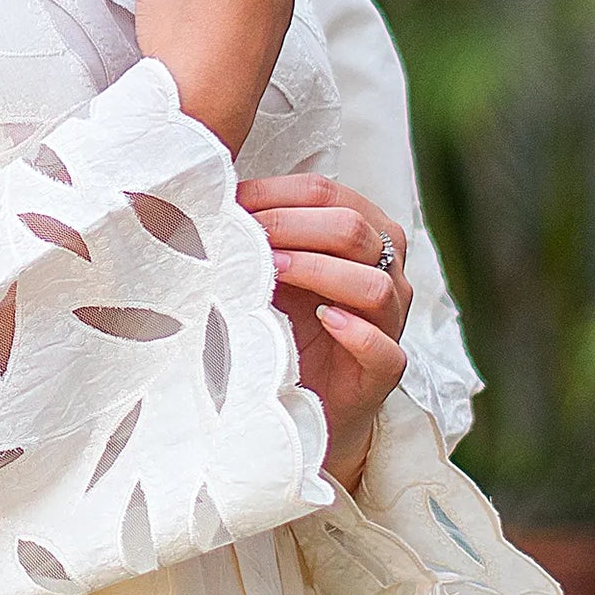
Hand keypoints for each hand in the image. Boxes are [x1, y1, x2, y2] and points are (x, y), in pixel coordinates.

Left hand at [237, 176, 410, 493]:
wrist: (297, 400)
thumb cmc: (282, 325)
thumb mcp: (266, 272)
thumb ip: (254, 236)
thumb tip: (204, 200)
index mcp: (360, 235)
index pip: (327, 194)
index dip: (276, 194)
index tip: (230, 204)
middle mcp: (385, 272)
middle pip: (355, 229)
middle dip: (293, 226)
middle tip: (247, 236)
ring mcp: (390, 322)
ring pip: (374, 284)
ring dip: (319, 270)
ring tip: (274, 271)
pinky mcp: (384, 371)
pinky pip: (384, 349)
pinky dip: (356, 332)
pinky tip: (323, 320)